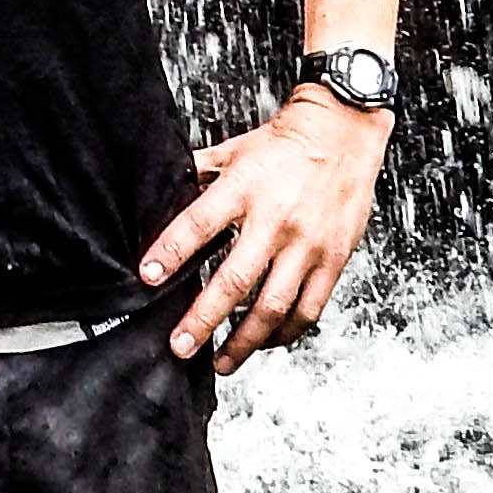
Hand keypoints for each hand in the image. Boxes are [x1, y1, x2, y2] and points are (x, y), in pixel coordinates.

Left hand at [138, 92, 392, 370]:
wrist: (344, 131)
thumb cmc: (287, 142)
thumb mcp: (234, 149)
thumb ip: (200, 173)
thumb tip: (162, 190)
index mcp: (244, 188)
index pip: (199, 224)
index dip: (170, 253)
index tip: (148, 278)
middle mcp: (276, 220)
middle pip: (235, 279)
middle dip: (204, 318)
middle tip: (181, 345)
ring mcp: (307, 244)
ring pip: (274, 306)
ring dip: (245, 341)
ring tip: (222, 361)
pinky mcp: (333, 259)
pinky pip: (309, 308)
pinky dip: (285, 333)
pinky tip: (267, 342)